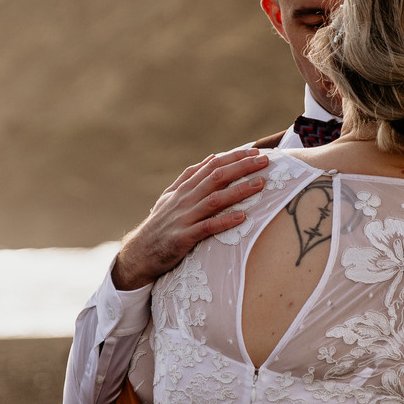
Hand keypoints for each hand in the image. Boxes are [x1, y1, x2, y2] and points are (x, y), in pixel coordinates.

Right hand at [111, 149, 273, 290]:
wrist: (139, 253)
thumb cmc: (160, 225)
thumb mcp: (171, 197)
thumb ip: (190, 177)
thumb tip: (212, 157)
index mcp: (183, 188)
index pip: (211, 165)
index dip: (233, 157)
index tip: (254, 151)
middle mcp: (184, 199)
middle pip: (216, 177)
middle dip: (241, 167)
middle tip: (264, 161)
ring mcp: (184, 217)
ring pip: (215, 199)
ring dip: (239, 190)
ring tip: (260, 184)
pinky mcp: (184, 237)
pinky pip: (207, 227)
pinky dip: (225, 221)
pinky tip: (242, 217)